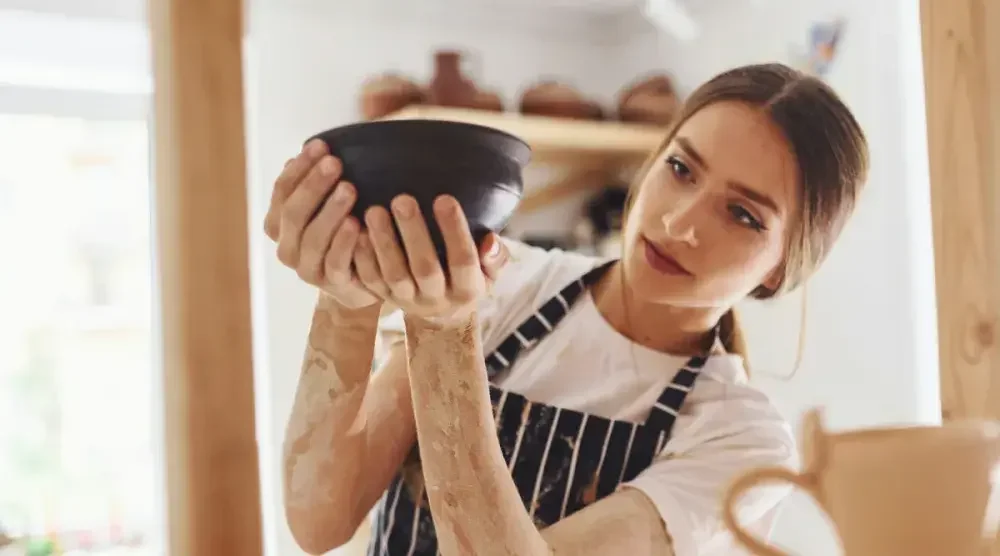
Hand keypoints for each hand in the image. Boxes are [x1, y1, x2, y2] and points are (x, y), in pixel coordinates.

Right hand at [264, 139, 378, 309]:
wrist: (360, 281)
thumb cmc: (342, 234)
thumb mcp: (327, 207)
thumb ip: (317, 184)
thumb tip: (314, 148)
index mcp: (279, 225)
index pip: (282, 191)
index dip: (300, 168)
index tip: (322, 146)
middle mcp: (287, 247)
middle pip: (293, 212)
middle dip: (313, 185)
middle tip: (335, 163)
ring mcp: (307, 269)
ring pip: (312, 238)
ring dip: (330, 211)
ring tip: (349, 188)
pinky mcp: (331, 284)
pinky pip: (335, 262)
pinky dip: (344, 242)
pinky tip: (357, 223)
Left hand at [353, 194, 509, 325]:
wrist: (442, 315)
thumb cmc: (468, 277)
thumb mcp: (490, 272)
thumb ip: (495, 256)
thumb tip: (490, 240)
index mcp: (468, 289)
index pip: (464, 260)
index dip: (454, 231)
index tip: (445, 198)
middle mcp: (437, 298)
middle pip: (425, 267)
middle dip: (413, 233)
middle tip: (402, 199)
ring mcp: (407, 300)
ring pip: (393, 274)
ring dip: (383, 242)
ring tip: (374, 210)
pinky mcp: (384, 297)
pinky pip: (370, 279)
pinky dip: (362, 256)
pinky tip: (356, 231)